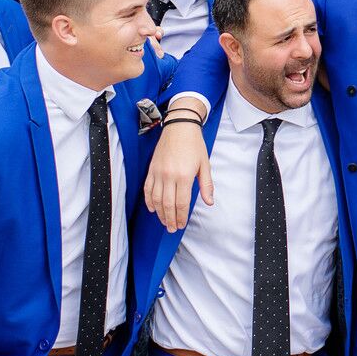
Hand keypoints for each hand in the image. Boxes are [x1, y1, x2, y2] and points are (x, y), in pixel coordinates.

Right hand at [143, 99, 211, 231]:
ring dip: (160, 213)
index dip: (181, 216)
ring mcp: (158, 173)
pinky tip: (152, 209)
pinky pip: (147, 189)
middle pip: (167, 204)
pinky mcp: (151, 169)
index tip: (181, 225)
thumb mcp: (205, 164)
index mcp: (184, 176)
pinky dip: (148, 201)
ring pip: (155, 199)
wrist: (179, 127)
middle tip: (172, 228)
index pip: (181, 203)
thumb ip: (206, 185)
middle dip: (170, 219)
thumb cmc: (194, 145)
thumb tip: (209, 202)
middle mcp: (169, 176)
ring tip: (164, 222)